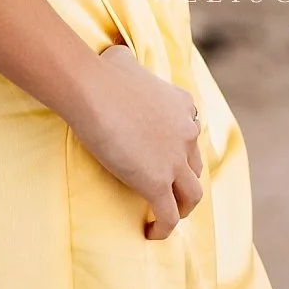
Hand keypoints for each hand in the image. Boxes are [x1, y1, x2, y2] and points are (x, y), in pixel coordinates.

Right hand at [71, 42, 203, 240]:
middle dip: (182, 177)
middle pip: (194, 164)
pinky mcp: (158, 182)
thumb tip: (118, 56)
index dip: (180, 146)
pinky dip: (163, 229)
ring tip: (166, 214)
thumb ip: (129, 62)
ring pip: (192, 195)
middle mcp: (186, 132)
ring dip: (182, 207)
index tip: (166, 156)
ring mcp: (175, 160)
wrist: (93, 91)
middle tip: (164, 187)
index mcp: (182, 104)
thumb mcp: (123, 58)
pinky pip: (169, 216)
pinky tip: (150, 233)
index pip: (191, 131)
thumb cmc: (103, 73)